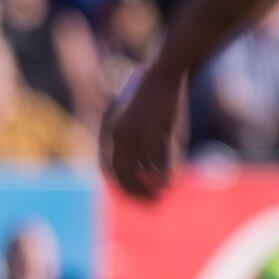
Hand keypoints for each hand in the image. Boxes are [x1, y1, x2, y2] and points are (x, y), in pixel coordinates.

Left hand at [105, 62, 185, 200]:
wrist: (165, 72)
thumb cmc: (154, 97)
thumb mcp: (139, 121)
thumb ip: (137, 146)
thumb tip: (145, 172)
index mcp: (110, 131)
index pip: (108, 169)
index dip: (120, 187)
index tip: (134, 198)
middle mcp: (118, 135)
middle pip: (122, 176)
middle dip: (135, 195)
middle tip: (151, 206)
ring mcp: (136, 134)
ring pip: (141, 173)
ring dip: (150, 189)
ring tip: (160, 198)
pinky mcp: (154, 133)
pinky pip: (158, 165)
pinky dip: (164, 178)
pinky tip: (170, 183)